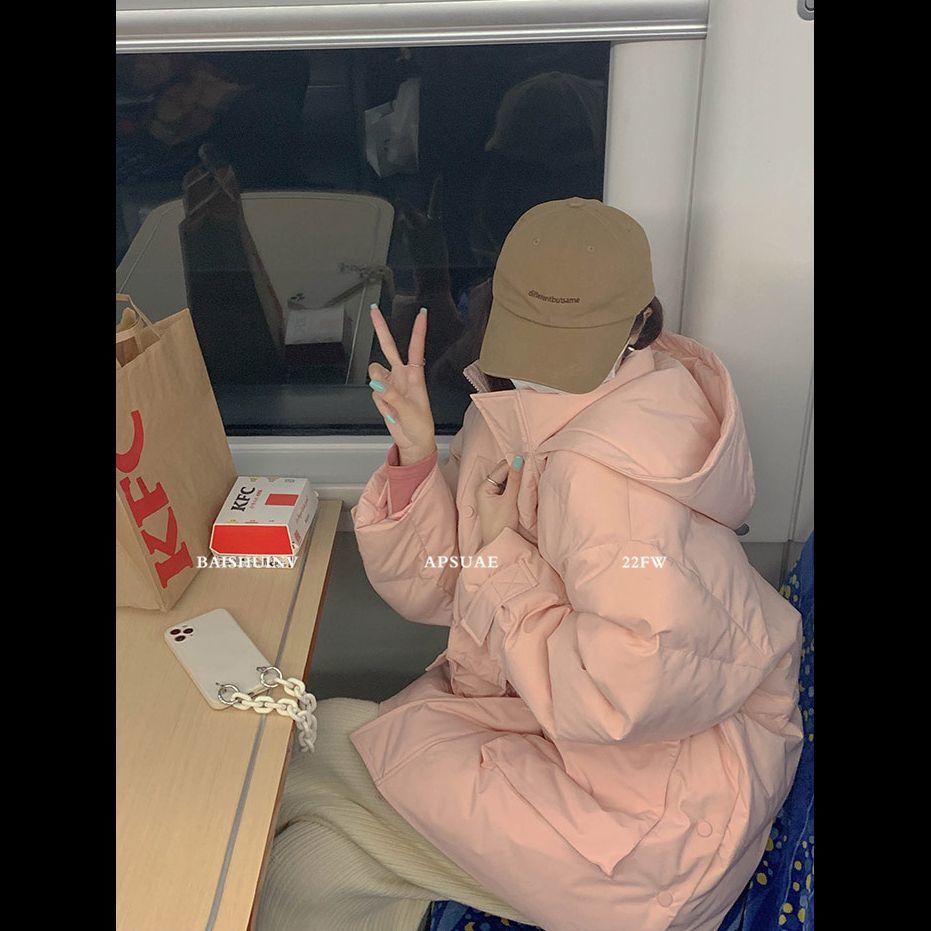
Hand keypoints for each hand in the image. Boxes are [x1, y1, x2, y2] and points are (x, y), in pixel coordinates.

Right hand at [368, 304, 436, 464]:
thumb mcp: (410, 411)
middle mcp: (402, 375)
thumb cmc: (420, 426)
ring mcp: (390, 384)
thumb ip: (392, 396)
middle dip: (380, 328)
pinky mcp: (381, 394)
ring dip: (379, 386)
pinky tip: (390, 411)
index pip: (416, 349)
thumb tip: (377, 382)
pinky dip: (380, 403)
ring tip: (392, 404)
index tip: (422, 314)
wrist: (413, 442)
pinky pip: (373, 392)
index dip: (418, 331)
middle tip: (373, 310)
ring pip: (374, 372)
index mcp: (415, 376)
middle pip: (389, 347)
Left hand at [477, 456, 524, 547]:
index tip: (530, 463)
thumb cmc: (501, 524)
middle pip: (503, 473)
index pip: (502, 468)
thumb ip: (515, 480)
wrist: (499, 544)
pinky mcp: (498, 502)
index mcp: (483, 487)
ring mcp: (491, 496)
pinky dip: (516, 487)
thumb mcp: (509, 500)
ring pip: (507, 481)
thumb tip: (519, 459)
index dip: (515, 465)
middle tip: (531, 471)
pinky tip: (524, 488)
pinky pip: (508, 489)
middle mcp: (485, 489)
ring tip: (529, 480)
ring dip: (517, 480)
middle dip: (516, 472)